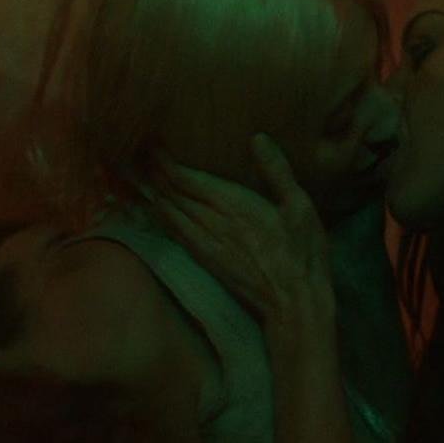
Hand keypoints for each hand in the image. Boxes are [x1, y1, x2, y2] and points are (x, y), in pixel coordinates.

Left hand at [157, 134, 333, 325]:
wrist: (292, 303)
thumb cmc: (302, 253)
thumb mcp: (300, 207)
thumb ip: (278, 172)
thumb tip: (258, 139)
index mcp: (233, 205)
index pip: (186, 178)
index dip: (164, 160)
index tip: (152, 143)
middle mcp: (212, 223)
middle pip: (172, 193)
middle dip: (155, 172)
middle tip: (141, 154)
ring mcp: (206, 244)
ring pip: (170, 213)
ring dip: (155, 192)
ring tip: (144, 175)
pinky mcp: (207, 261)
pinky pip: (176, 234)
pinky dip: (163, 218)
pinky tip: (158, 211)